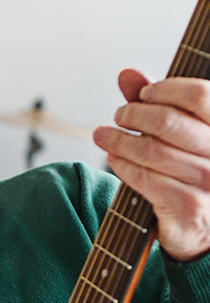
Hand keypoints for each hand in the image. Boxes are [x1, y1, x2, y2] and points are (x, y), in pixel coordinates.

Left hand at [93, 68, 209, 261]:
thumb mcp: (179, 132)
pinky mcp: (188, 208)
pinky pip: (145, 178)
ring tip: (104, 135)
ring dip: (120, 140)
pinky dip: (123, 165)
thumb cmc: (188, 171)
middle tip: (118, 115)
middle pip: (170, 121)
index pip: (200, 95)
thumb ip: (157, 102)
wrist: (199, 228)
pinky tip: (115, 159)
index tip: (144, 94)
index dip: (166, 89)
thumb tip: (126, 74)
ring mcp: (209, 183)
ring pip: (153, 150)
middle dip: (134, 114)